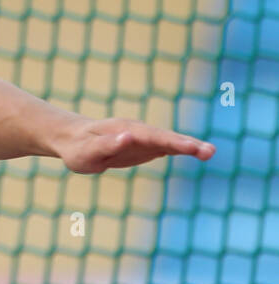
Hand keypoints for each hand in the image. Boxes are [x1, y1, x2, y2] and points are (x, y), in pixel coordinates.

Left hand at [56, 117, 214, 173]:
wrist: (72, 139)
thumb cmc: (77, 148)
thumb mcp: (87, 151)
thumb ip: (108, 145)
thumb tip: (129, 137)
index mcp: (126, 131)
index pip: (154, 137)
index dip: (174, 143)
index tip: (193, 148)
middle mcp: (138, 132)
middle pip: (166, 138)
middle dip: (188, 144)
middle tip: (211, 151)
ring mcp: (142, 139)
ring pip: (169, 142)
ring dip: (190, 146)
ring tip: (211, 152)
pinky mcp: (143, 147)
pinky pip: (165, 147)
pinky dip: (181, 149)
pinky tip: (198, 152)